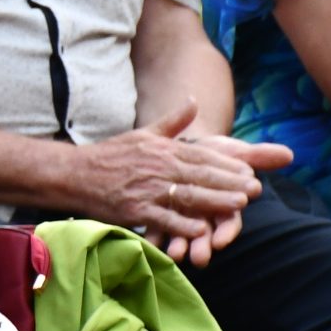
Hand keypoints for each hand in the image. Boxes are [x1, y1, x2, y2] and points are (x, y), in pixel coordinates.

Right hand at [75, 100, 287, 266]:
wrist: (75, 173)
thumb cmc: (111, 155)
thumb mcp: (143, 133)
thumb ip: (172, 121)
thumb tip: (194, 101)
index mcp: (163, 150)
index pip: (202, 155)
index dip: (228, 164)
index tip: (251, 170)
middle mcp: (158, 168)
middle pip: (200, 175)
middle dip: (230, 182)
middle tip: (256, 190)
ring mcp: (146, 190)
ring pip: (186, 196)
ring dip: (214, 200)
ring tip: (238, 205)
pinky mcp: (134, 209)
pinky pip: (162, 218)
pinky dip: (180, 224)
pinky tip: (199, 229)